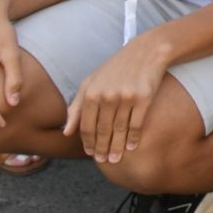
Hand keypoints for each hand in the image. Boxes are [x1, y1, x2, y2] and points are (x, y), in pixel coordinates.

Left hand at [63, 34, 174, 163]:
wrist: (146, 52)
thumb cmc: (115, 68)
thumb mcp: (90, 82)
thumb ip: (76, 106)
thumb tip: (66, 132)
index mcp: (91, 93)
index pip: (87, 126)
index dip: (88, 143)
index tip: (91, 154)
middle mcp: (107, 96)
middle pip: (103, 131)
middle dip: (102, 149)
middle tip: (103, 161)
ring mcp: (126, 97)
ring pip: (119, 130)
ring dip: (117, 147)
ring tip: (116, 159)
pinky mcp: (144, 98)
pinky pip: (137, 124)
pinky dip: (134, 138)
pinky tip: (132, 147)